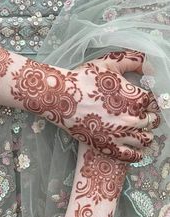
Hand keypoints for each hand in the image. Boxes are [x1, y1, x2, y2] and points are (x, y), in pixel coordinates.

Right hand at [12, 51, 159, 160]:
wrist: (61, 98)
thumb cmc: (83, 78)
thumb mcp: (109, 63)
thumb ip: (133, 60)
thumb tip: (150, 63)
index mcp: (135, 97)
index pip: (155, 103)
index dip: (151, 103)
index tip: (145, 104)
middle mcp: (132, 118)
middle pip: (152, 122)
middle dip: (150, 119)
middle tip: (143, 117)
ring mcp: (121, 134)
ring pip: (145, 140)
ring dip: (145, 135)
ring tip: (139, 132)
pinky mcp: (108, 147)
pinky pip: (131, 156)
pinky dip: (137, 154)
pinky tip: (136, 150)